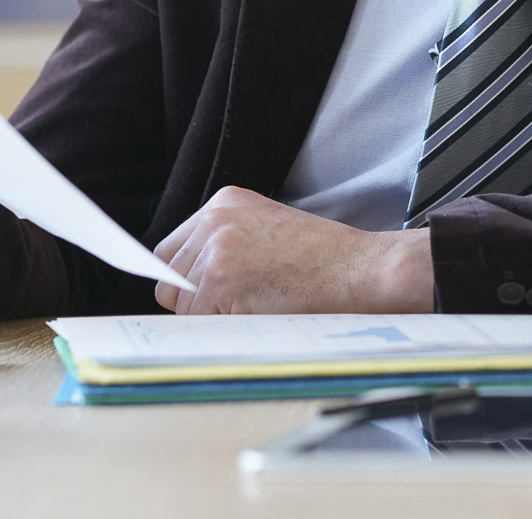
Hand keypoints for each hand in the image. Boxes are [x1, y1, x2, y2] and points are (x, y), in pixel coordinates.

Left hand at [153, 187, 432, 314]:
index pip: (171, 252)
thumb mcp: (268, 231)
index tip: (215, 292)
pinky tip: (261, 314)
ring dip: (211, 317)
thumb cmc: (326, 261)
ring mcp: (215, 250)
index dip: (189, 280)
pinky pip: (198, 323)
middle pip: (168, 280)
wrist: (363, 271)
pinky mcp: (220, 281)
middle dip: (196, 300)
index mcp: (224, 202)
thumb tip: (178, 283)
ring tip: (259, 304)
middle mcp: (213, 220)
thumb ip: (225, 244)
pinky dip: (223, 330)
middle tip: (246, 300)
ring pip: (180, 305)